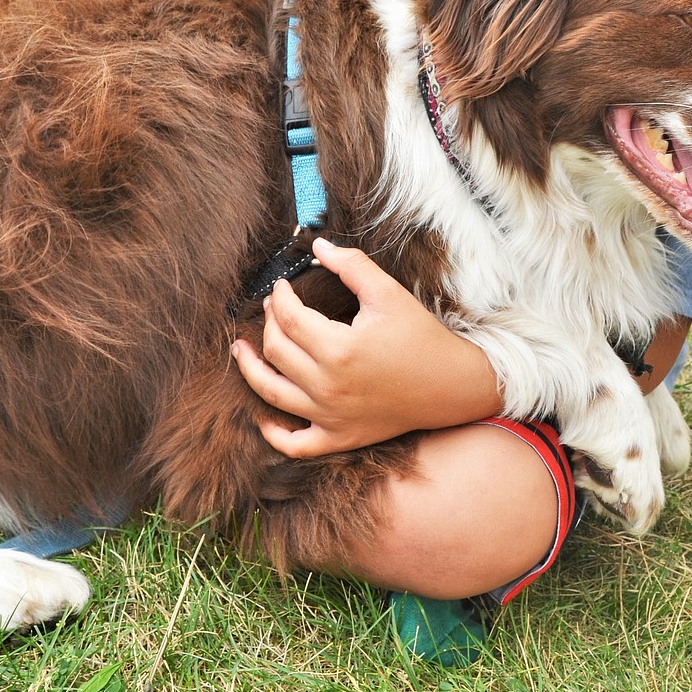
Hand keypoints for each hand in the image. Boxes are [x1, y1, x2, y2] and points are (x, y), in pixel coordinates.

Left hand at [231, 237, 502, 456]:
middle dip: (269, 323)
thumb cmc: (421, 336)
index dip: (279, 297)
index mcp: (339, 349)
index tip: (281, 285)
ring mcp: (331, 418)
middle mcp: (328, 387)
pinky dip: (273, 433)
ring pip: (272, 396)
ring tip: (241, 351)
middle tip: (273, 307)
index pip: (289, 318)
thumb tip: (318, 246)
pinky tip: (264, 415)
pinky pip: (294, 445)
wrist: (451, 385)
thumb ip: (352, 265)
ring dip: (251, 370)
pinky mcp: (339, 438)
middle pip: (277, 351)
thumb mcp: (389, 293)